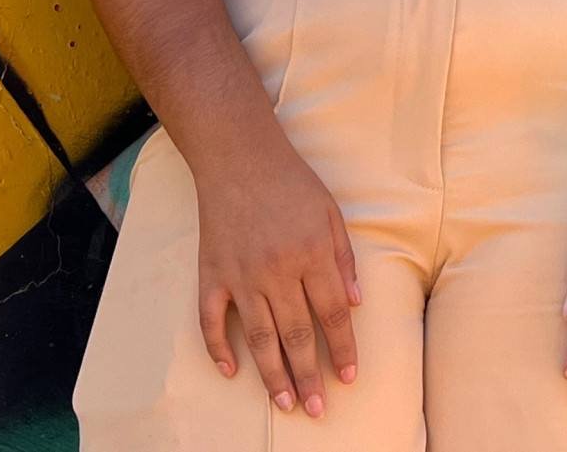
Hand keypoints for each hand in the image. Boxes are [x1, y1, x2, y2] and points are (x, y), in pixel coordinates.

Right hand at [193, 135, 361, 416]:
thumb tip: (355, 304)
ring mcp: (241, 276)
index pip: (332, 314)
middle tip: (318, 409)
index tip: (349, 377)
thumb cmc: (292, 183)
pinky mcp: (211, 274)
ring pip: (258, 338)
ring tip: (286, 403)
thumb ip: (343, 260)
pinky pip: (211, 321)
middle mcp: (277, 271)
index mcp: (312, 255)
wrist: (238, 158)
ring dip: (272, 375)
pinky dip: (217, 348)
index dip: (343, 348)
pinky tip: (229, 372)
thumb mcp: (331, 213)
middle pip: (297, 335)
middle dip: (309, 376)